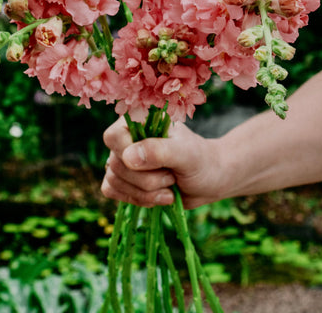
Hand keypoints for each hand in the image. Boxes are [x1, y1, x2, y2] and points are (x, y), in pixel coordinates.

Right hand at [101, 116, 221, 208]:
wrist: (209, 179)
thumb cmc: (200, 160)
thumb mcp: (185, 153)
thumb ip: (158, 151)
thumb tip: (128, 157)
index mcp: (140, 121)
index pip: (114, 137)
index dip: (128, 155)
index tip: (156, 164)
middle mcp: (127, 138)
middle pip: (115, 164)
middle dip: (147, 180)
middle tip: (171, 177)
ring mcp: (124, 160)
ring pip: (113, 181)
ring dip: (145, 193)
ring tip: (169, 188)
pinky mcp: (124, 180)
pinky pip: (112, 191)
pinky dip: (137, 199)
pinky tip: (158, 197)